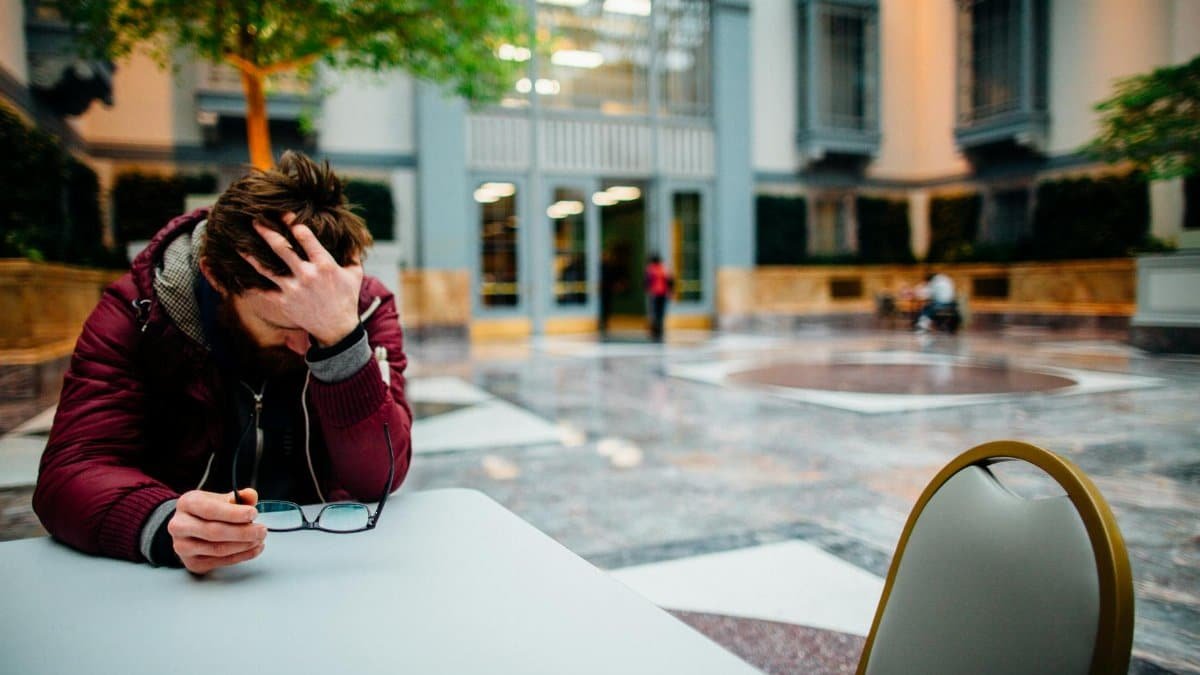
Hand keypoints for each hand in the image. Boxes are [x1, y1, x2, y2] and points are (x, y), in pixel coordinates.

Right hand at [168, 489, 266, 574]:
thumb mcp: (218, 498)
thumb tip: (251, 496)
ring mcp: (183, 547)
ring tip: (259, 539)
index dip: (234, 513)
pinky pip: (221, 562)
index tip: (253, 513)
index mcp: (187, 504)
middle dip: (243, 532)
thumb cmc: (205, 511)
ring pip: (218, 549)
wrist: (186, 528)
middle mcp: (180, 526)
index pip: (210, 510)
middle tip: (261, 530)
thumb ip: (237, 497)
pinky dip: (242, 556)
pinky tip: (254, 549)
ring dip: (244, 545)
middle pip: (214, 532)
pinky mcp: (192, 563)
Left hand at [243, 213, 363, 346]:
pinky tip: (238, 275)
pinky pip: (263, 291)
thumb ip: (352, 253)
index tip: (283, 213)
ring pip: (266, 268)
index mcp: (324, 265)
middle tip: (255, 219)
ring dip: (251, 255)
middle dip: (267, 232)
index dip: (293, 222)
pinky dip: (251, 283)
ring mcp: (293, 289)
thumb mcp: (355, 274)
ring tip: (239, 244)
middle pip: (281, 248)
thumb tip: (355, 234)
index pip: (306, 237)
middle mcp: (307, 275)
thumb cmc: (347, 298)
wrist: (337, 329)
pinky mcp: (284, 303)